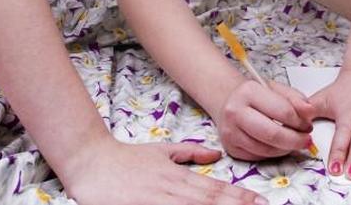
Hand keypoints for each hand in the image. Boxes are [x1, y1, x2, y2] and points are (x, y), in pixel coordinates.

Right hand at [62, 136, 267, 204]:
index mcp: (177, 176)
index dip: (238, 196)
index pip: (214, 188)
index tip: (259, 201)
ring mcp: (157, 201)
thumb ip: (188, 153)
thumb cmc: (125, 159)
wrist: (91, 161)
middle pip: (210, 201)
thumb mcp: (161, 151)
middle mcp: (172, 189)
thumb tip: (215, 155)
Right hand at [214, 78, 315, 160]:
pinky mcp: (231, 148)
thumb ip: (295, 99)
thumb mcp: (276, 89)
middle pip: (273, 134)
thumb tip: (309, 111)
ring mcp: (231, 132)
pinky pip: (258, 157)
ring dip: (286, 149)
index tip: (308, 125)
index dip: (300, 121)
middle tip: (306, 140)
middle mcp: (235, 112)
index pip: (282, 111)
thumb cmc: (255, 96)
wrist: (228, 103)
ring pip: (266, 149)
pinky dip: (273, 154)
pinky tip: (278, 146)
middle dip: (295, 140)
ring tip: (293, 142)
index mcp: (248, 92)